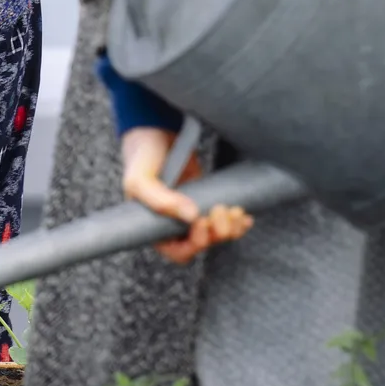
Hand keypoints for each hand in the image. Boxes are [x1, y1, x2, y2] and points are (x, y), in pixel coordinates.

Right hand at [121, 127, 252, 264]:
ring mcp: (192, 215)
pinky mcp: (206, 202)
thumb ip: (160, 200)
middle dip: (216, 233)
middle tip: (218, 209)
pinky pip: (226, 222)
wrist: (156, 132)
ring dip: (231, 228)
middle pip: (202, 245)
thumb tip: (192, 216)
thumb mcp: (140, 180)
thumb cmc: (142, 159)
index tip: (200, 222)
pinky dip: (238, 222)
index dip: (194, 245)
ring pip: (217, 236)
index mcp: (154, 228)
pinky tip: (244, 214)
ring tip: (234, 209)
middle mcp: (174, 226)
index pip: (177, 252)